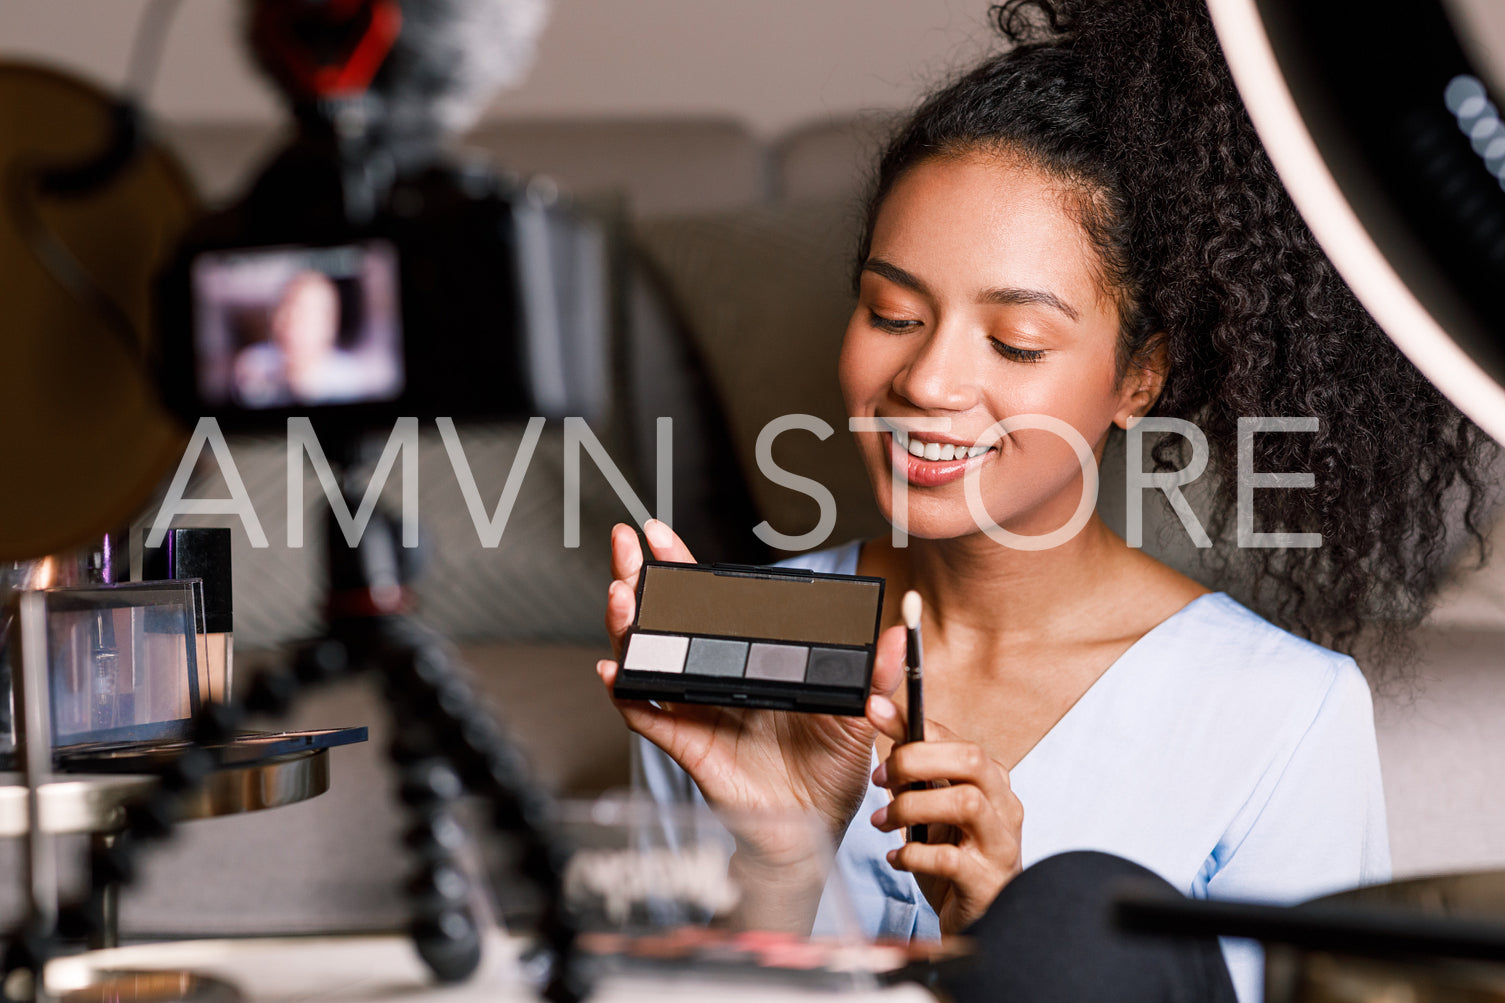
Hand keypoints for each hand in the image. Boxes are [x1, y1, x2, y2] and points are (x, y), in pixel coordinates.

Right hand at [598, 520, 904, 855]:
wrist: (816, 827)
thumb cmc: (831, 770)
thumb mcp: (858, 716)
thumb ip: (873, 675)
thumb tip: (897, 634)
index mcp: (749, 662)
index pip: (707, 605)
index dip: (680, 569)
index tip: (661, 534)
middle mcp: (715, 680)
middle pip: (664, 622)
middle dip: (639, 581)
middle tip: (624, 547)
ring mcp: (697, 711)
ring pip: (649, 662)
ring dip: (629, 629)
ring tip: (621, 598)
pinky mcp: (690, 747)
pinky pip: (650, 719)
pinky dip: (628, 696)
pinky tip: (615, 672)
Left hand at [867, 698, 1023, 934]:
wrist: (975, 918)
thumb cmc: (955, 860)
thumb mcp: (931, 808)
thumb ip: (915, 772)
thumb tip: (889, 727)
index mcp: (992, 783)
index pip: (958, 740)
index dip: (915, 724)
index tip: (876, 712)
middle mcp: (1004, 807)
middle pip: (971, 761)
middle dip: (917, 760)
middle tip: (880, 777)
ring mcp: (1000, 844)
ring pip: (965, 803)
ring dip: (911, 807)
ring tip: (882, 821)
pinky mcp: (986, 881)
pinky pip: (950, 859)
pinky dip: (914, 854)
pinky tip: (896, 857)